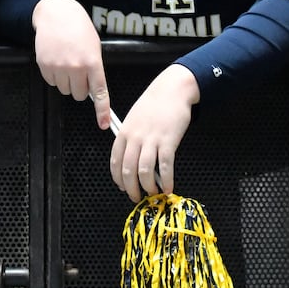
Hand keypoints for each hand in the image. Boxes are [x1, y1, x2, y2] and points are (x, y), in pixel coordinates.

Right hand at [31, 0, 111, 125]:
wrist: (56, 13)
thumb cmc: (78, 28)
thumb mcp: (94, 46)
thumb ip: (94, 68)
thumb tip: (93, 90)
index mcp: (92, 62)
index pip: (99, 92)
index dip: (102, 110)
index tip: (103, 124)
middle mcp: (75, 67)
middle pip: (79, 95)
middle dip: (80, 87)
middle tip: (79, 72)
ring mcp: (58, 67)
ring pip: (64, 90)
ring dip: (66, 82)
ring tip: (67, 62)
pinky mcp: (44, 66)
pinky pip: (51, 82)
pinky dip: (54, 76)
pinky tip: (56, 60)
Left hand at [110, 64, 198, 201]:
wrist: (172, 90)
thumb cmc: (154, 103)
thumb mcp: (134, 118)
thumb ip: (131, 138)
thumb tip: (131, 159)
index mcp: (124, 132)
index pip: (115, 162)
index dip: (118, 179)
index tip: (122, 187)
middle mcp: (135, 138)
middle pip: (128, 171)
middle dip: (131, 189)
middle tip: (137, 197)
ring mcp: (151, 140)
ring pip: (144, 172)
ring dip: (148, 187)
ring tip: (153, 193)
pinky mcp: (168, 142)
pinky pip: (165, 167)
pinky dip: (167, 180)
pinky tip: (169, 188)